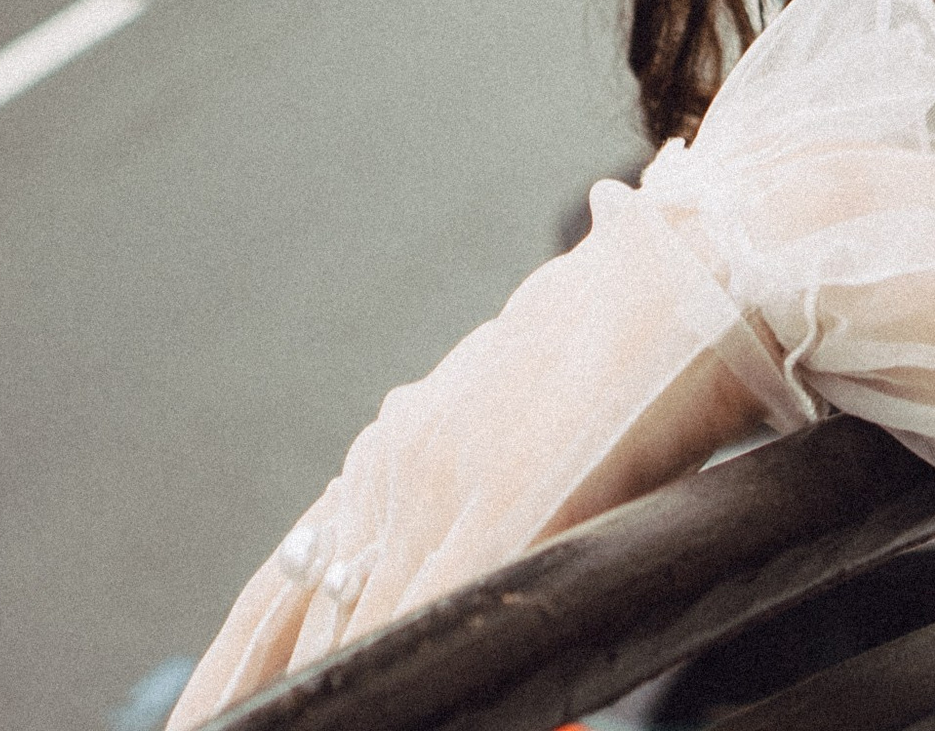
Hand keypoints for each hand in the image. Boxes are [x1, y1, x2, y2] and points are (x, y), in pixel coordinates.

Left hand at [167, 0, 934, 724]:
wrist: (736, 251)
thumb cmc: (664, 325)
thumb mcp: (553, 409)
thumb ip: (510, 493)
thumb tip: (494, 556)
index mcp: (409, 436)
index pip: (286, 582)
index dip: (237, 671)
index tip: (198, 729)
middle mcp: (407, 454)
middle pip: (289, 622)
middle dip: (248, 703)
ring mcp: (452, 480)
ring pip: (352, 642)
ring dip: (341, 710)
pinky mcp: (515, 506)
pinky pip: (445, 635)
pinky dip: (432, 700)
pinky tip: (470, 723)